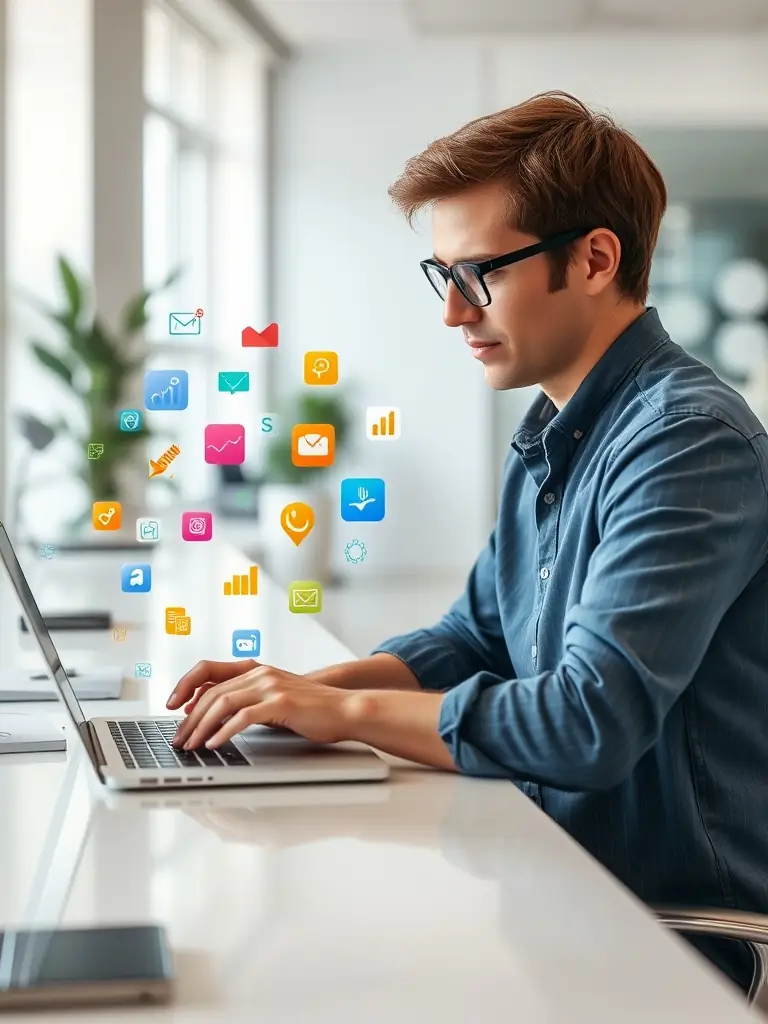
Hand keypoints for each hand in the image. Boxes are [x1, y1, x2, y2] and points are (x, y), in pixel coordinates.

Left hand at [169, 663, 351, 749]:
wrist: (343, 708)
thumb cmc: (310, 708)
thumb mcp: (273, 698)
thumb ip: (247, 700)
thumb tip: (214, 715)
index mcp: (255, 670)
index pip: (208, 669)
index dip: (185, 684)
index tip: (171, 705)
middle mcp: (260, 673)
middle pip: (211, 691)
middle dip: (190, 718)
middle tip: (179, 739)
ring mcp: (270, 686)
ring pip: (222, 702)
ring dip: (202, 727)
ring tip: (192, 745)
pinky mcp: (280, 702)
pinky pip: (243, 716)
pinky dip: (224, 731)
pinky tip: (216, 744)